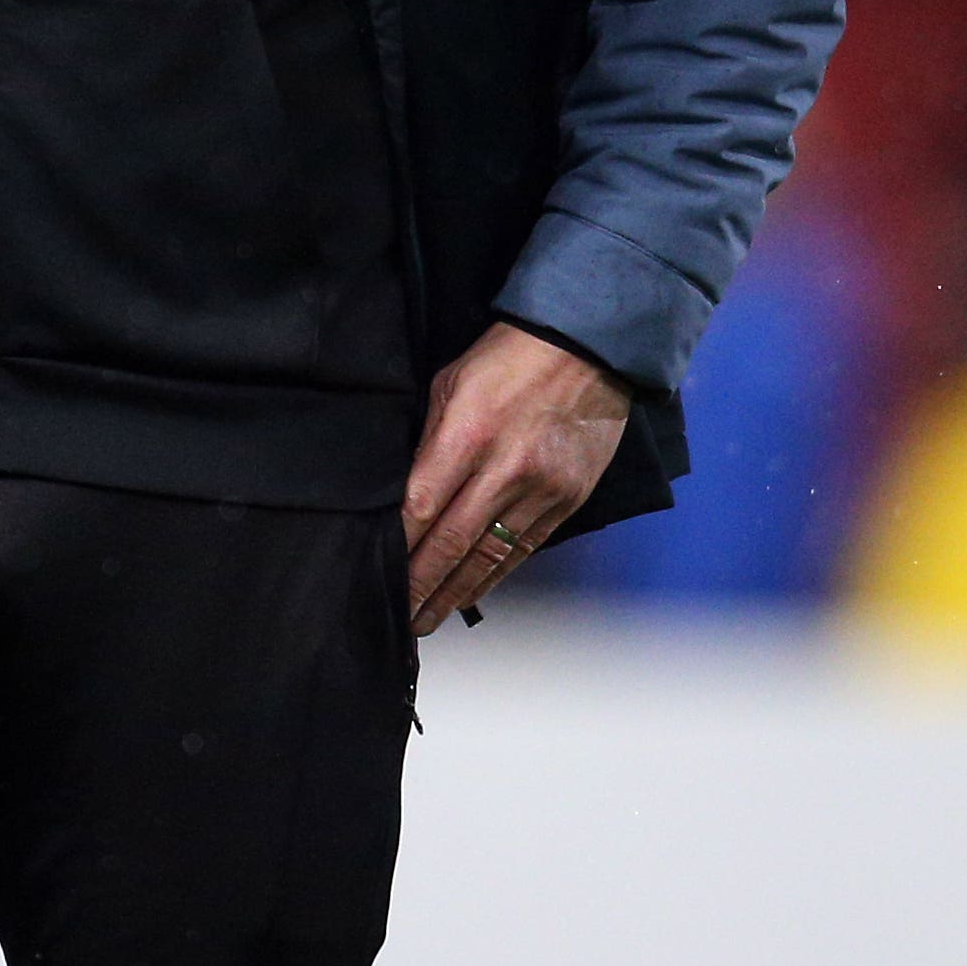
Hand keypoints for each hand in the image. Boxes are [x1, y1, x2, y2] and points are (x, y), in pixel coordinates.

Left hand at [402, 320, 630, 633]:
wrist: (587, 347)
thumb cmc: (508, 357)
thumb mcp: (450, 383)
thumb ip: (428, 441)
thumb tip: (406, 494)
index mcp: (467, 435)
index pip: (421, 508)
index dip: (399, 549)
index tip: (379, 576)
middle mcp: (505, 469)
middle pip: (452, 543)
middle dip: (423, 586)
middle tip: (401, 619)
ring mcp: (541, 488)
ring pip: (490, 556)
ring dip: (457, 592)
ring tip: (431, 616)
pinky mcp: (568, 499)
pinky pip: (525, 548)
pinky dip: (496, 574)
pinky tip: (474, 590)